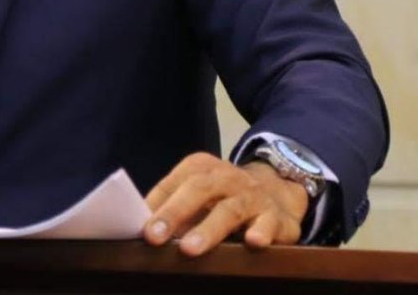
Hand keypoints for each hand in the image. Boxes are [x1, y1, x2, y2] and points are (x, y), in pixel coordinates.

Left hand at [142, 152, 308, 256]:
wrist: (279, 191)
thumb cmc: (226, 196)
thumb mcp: (200, 194)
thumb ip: (173, 208)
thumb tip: (142, 230)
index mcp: (204, 168)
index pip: (176, 181)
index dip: (157, 203)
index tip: (138, 227)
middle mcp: (228, 177)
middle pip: (199, 189)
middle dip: (174, 212)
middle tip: (153, 237)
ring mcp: (254, 196)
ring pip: (230, 209)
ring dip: (208, 229)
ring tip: (189, 248)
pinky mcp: (277, 217)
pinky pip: (270, 223)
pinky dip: (262, 231)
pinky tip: (253, 242)